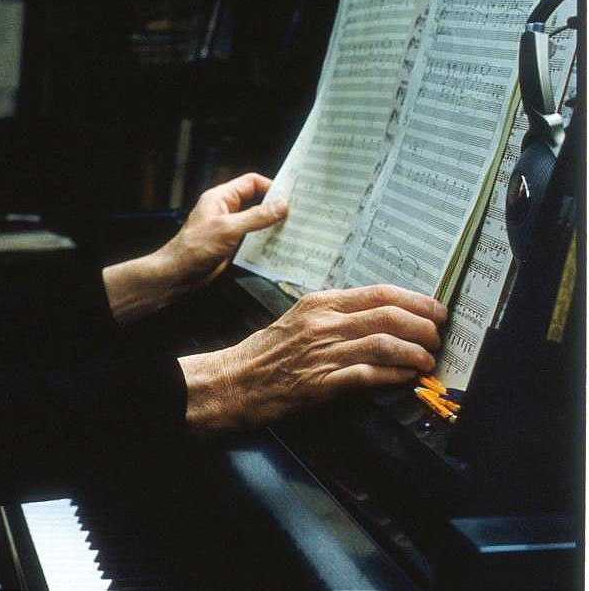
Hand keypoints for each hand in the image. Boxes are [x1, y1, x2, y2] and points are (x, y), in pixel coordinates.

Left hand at [158, 173, 287, 293]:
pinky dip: (265, 240)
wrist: (178, 274)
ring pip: (256, 220)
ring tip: (293, 230)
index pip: (251, 183)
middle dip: (275, 206)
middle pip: (256, 201)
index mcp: (221, 198)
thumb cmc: (194, 248)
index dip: (270, 187)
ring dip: (272, 225)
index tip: (290, 196)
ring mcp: (229, 227)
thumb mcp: (228, 229)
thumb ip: (256, 217)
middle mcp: (226, 210)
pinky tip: (278, 246)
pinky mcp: (231, 244)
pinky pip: (252, 237)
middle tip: (297, 214)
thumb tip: (281, 205)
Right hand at [179, 284, 446, 434]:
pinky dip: (394, 376)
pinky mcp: (322, 382)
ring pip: (384, 344)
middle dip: (424, 327)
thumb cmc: (269, 351)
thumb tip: (382, 316)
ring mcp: (323, 352)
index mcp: (321, 303)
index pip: (379, 293)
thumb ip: (337, 314)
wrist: (237, 379)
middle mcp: (324, 323)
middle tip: (438, 338)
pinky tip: (407, 378)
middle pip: (389, 316)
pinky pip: (368, 375)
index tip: (437, 310)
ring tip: (428, 361)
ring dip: (415, 353)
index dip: (417, 300)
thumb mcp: (301, 318)